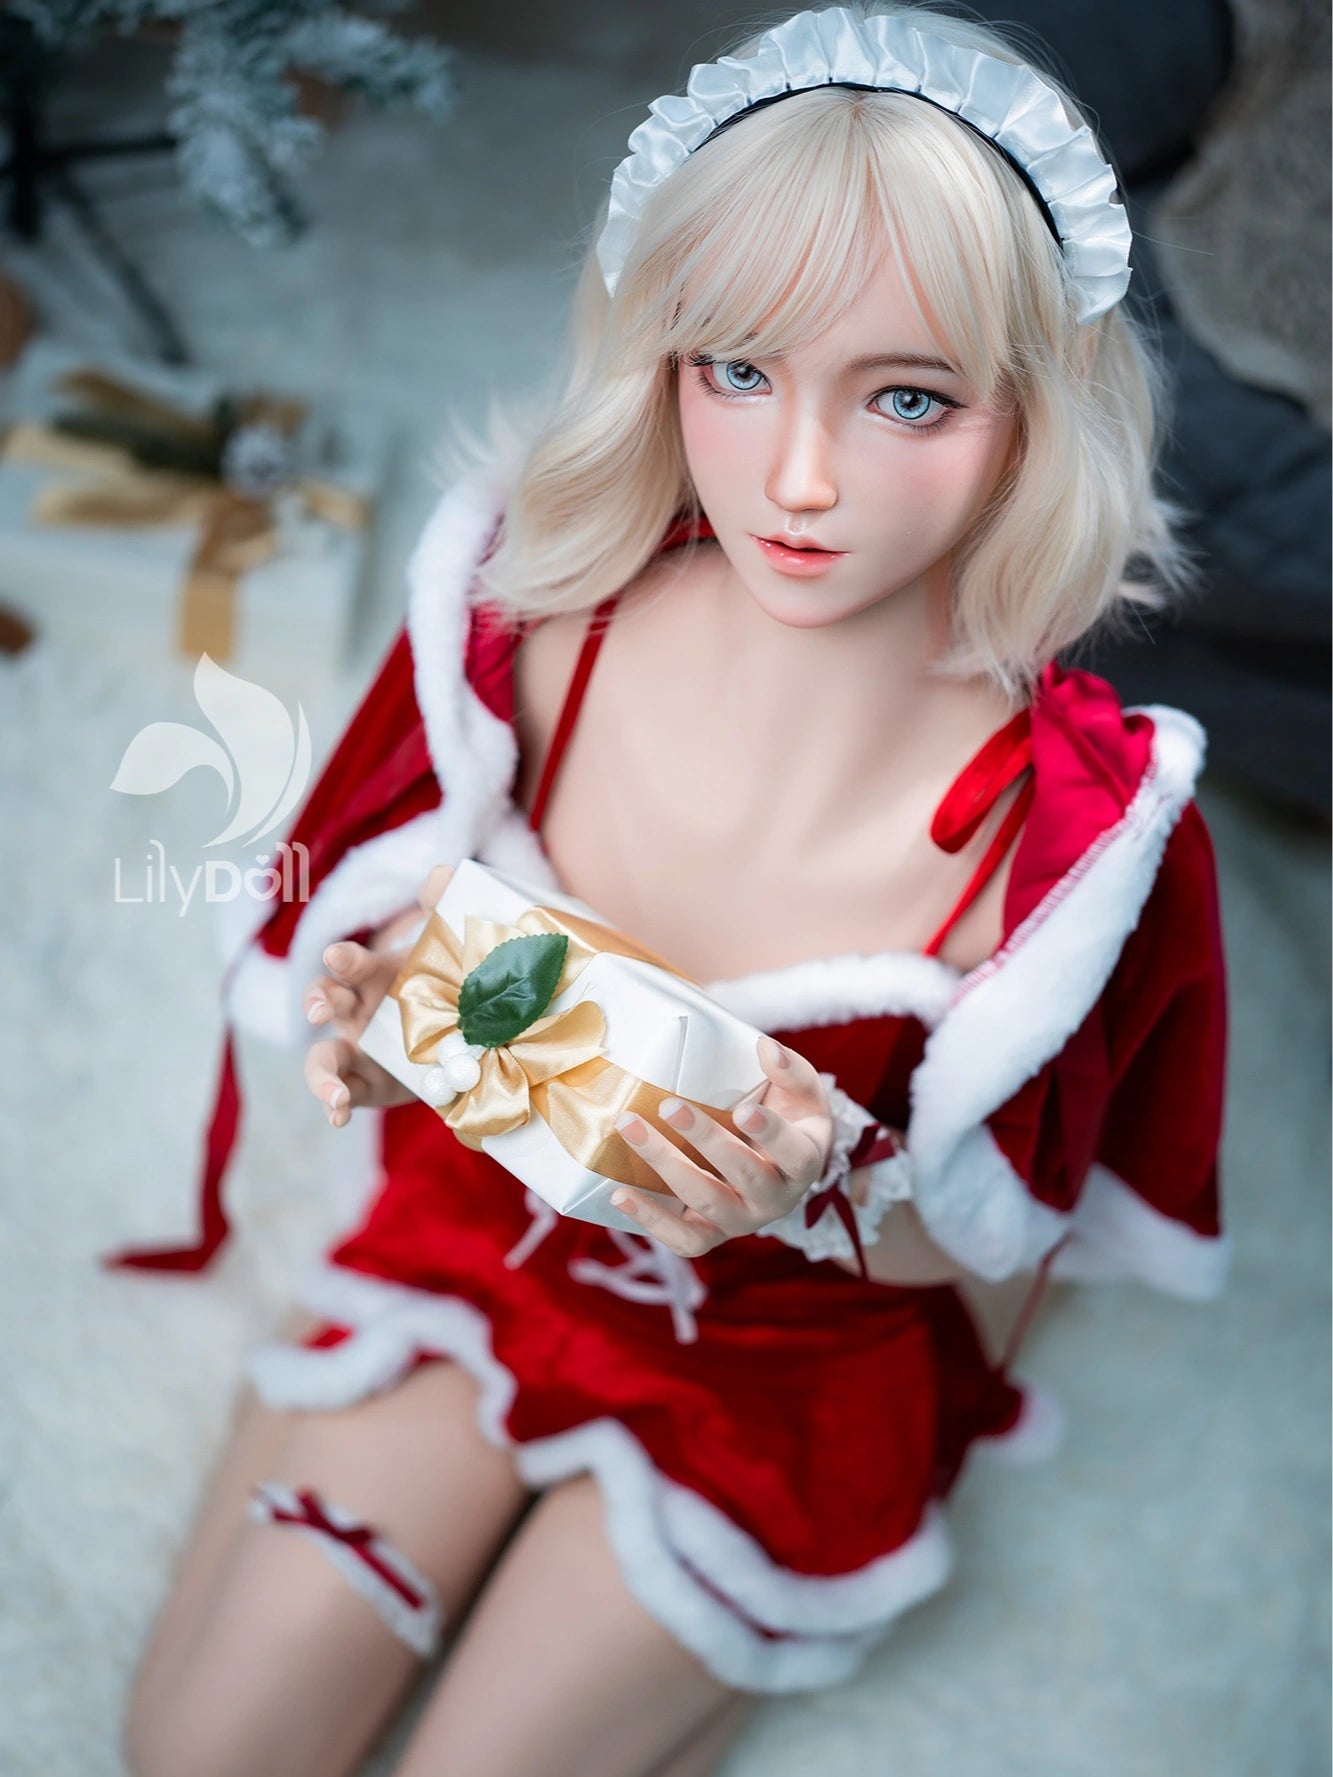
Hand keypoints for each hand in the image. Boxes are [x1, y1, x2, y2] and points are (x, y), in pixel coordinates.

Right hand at [302, 864, 454, 1127]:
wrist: (466, 1031)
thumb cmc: (448, 980)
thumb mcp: (450, 946)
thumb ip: (445, 909)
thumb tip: (443, 872)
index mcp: (372, 974)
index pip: (348, 963)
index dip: (342, 959)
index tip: (338, 956)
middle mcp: (356, 1011)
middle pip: (325, 1002)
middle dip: (319, 1001)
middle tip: (320, 1007)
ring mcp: (357, 1050)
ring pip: (324, 1059)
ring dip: (322, 1075)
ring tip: (333, 1092)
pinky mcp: (368, 1086)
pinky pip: (345, 1095)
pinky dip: (336, 1105)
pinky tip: (338, 1115)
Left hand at [608, 1035, 832, 1257]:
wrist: (774, 1163)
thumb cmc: (787, 1116)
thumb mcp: (801, 1090)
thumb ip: (790, 1070)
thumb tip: (765, 1048)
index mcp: (804, 1162)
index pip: (795, 1155)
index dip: (770, 1135)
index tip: (744, 1110)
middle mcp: (776, 1200)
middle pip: (745, 1176)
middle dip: (706, 1141)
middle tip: (670, 1106)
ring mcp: (742, 1220)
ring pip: (708, 1203)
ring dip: (666, 1166)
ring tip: (632, 1129)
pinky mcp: (711, 1234)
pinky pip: (684, 1240)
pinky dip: (651, 1220)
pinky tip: (620, 1194)